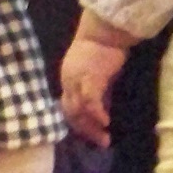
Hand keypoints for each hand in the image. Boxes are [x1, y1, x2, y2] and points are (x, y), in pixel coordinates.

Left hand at [60, 31, 130, 147]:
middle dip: (85, 130)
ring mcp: (77, 80)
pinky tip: (106, 123)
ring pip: (79, 110)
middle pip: (70, 112)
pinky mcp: (90, 78)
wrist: (104, 30)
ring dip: (92, 127)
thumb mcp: (94, 71)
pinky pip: (91, 102)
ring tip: (105, 139)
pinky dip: (97, 115)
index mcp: (67, 78)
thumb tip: (102, 109)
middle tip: (101, 142)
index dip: (78, 122)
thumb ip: (95, 89)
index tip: (91, 134)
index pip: (67, 106)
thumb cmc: (101, 47)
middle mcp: (68, 81)